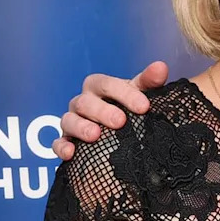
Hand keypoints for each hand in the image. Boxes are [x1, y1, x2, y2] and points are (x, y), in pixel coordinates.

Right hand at [51, 61, 167, 160]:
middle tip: (120, 122)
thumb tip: (161, 67)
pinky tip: (72, 153)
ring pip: (68, 120)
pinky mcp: (66, 140)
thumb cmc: (130, 106)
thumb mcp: (141, 93)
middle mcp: (83, 101)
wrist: (121, 130)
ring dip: (81, 127)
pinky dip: (62, 147)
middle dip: (103, 111)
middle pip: (85, 102)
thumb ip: (150, 81)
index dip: (125, 94)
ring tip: (96, 135)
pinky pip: (58, 143)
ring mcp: (72, 120)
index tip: (144, 107)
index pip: (107, 84)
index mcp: (100, 86)